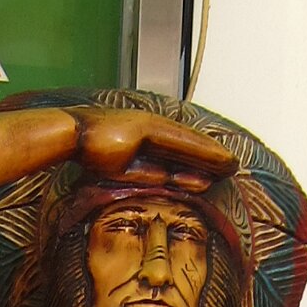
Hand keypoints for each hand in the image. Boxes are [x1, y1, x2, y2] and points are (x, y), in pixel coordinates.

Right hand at [72, 106, 235, 188]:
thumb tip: (165, 180)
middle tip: (232, 167)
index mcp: (143, 139)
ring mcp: (150, 126)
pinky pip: (180, 142)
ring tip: (232, 164)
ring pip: (187, 143)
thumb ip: (145, 174)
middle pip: (186, 146)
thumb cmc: (90, 156)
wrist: (74, 138)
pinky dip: (201, 150)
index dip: (196, 162)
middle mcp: (150, 129)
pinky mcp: (148, 127)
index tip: (214, 174)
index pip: (175, 152)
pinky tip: (218, 157)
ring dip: (211, 154)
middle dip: (210, 158)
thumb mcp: (123, 172)